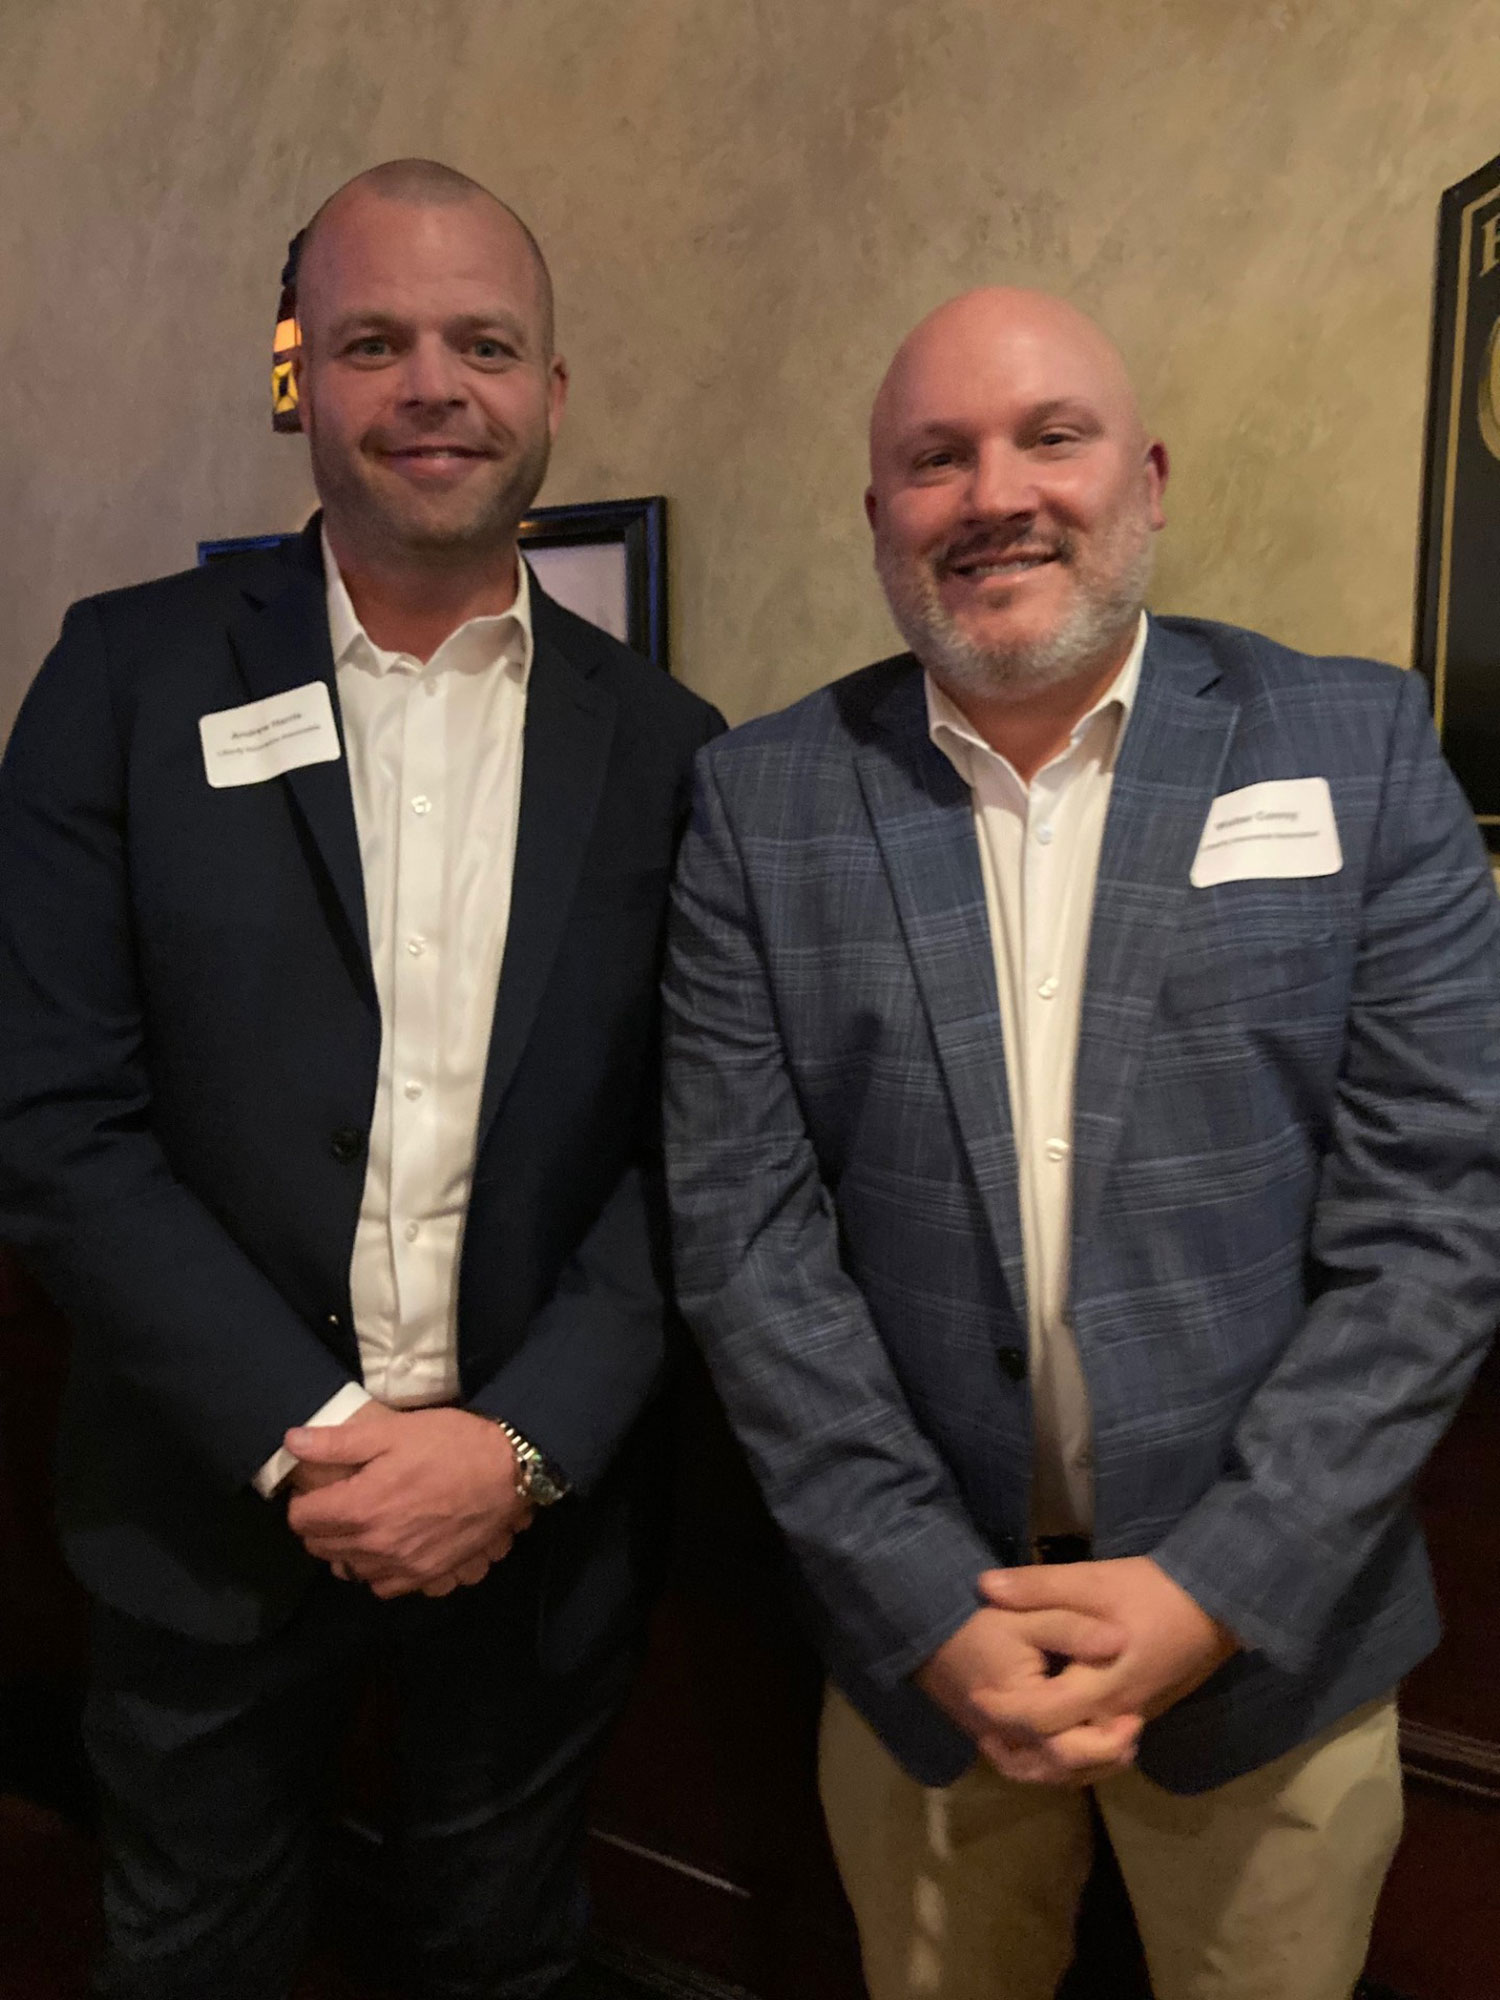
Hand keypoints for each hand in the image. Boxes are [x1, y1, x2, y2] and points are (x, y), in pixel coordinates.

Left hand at [283, 1406, 534, 1598]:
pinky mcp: (428, 1576)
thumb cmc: (449, 1443)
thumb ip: (337, 1442)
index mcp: (360, 1507)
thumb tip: (291, 1442)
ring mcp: (403, 1566)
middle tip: (336, 1502)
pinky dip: (376, 1570)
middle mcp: (375, 1545)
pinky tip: (387, 1547)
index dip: (303, 1501)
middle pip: (321, 1548)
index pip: (302, 1520)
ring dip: (345, 1550)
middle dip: (319, 1525)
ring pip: (349, 1570)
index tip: (317, 1488)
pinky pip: (383, 1586)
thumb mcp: (392, 1431)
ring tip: (360, 1524)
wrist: (509, 1469)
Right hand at [914, 1602, 1140, 1786]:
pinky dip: (1062, 1768)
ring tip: (1119, 1745)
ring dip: (1087, 1767)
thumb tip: (1121, 1642)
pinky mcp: (994, 1747)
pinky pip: (1031, 1771)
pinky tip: (1085, 1753)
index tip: (1136, 1716)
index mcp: (1014, 1706)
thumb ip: (1073, 1627)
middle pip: (1060, 1764)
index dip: (1105, 1734)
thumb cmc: (979, 1622)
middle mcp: (1004, 1736)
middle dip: (1102, 1755)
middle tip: (1133, 1732)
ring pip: (1048, 1774)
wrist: (929, 1635)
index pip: (1064, 1735)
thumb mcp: (1028, 1615)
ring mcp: (996, 1746)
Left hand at [978, 1556, 1238, 1740]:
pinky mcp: (1140, 1716)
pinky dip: (1069, 1751)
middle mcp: (1115, 1717)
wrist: (1217, 1604)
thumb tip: (984, 1587)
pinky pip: (1098, 1751)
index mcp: (1100, 1686)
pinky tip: (1048, 1730)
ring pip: (1082, 1762)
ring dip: (1043, 1757)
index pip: (1044, 1720)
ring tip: (1005, 1736)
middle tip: (983, 1728)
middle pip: (1060, 1756)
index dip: (1005, 1712)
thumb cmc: (1153, 1592)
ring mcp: (1131, 1721)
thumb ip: (1039, 1586)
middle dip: (1019, 1748)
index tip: (975, 1696)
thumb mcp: (1093, 1581)